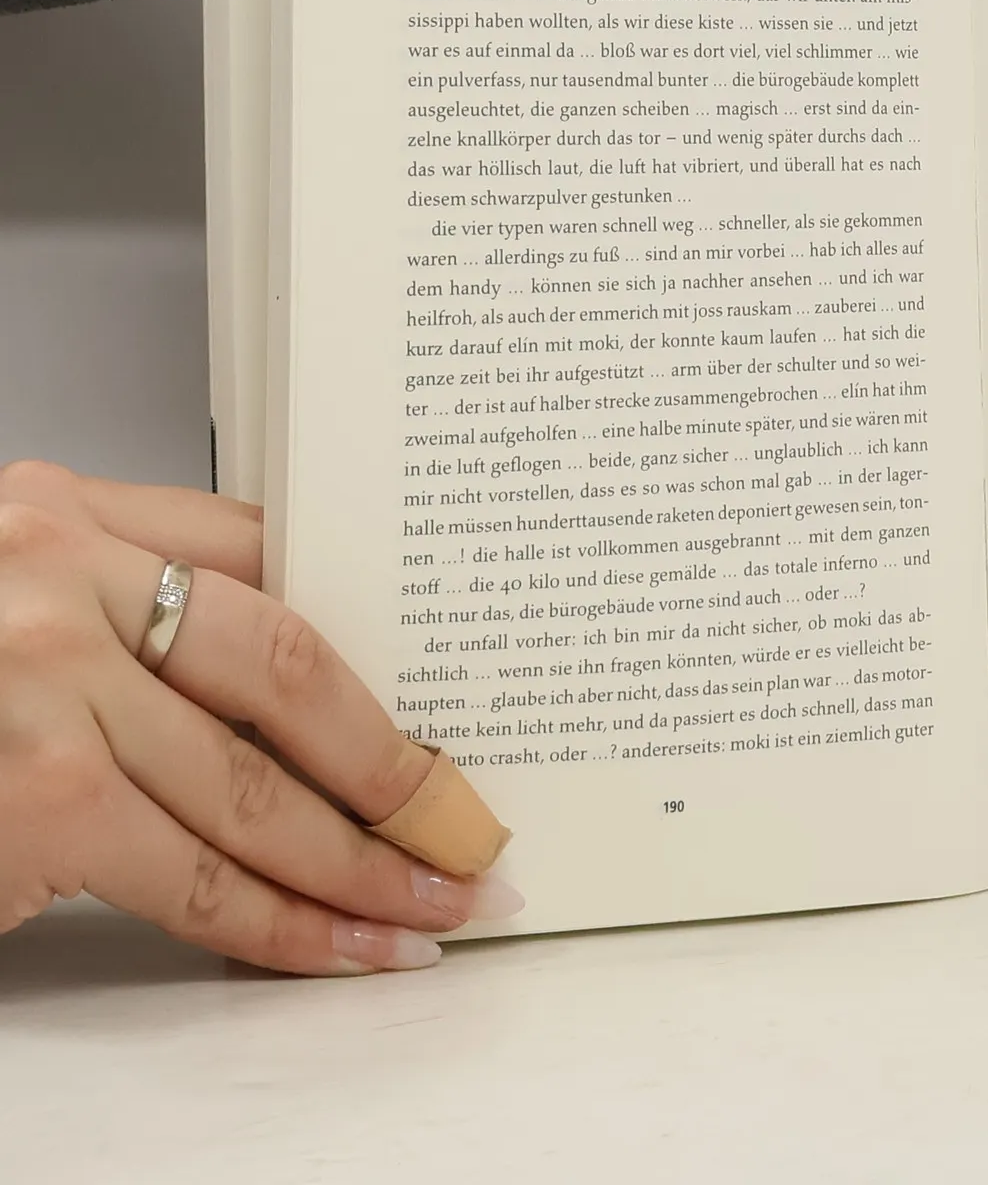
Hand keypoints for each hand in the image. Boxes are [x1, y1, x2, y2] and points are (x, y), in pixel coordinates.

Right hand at [0, 460, 519, 972]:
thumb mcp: (6, 587)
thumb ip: (121, 600)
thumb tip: (281, 684)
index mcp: (62, 510)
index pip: (270, 550)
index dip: (373, 625)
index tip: (443, 682)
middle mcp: (56, 581)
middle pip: (288, 665)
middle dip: (396, 754)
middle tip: (473, 812)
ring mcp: (42, 692)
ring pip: (256, 787)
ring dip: (365, 858)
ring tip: (439, 896)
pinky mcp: (31, 805)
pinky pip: (193, 881)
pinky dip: (286, 924)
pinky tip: (347, 944)